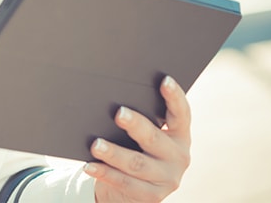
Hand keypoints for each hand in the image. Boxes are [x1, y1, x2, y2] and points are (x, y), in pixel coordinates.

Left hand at [86, 76, 191, 202]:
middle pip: (154, 138)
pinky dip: (105, 173)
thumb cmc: (136, 149)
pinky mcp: (152, 196)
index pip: (181, 114)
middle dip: (136, 125)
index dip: (175, 97)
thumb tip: (111, 95)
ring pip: (137, 163)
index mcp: (180, 135)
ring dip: (114, 153)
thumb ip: (139, 119)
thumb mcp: (143, 135)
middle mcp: (178, 156)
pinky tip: (89, 165)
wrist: (133, 190)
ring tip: (95, 144)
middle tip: (118, 112)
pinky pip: (125, 183)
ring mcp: (167, 179)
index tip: (165, 80)